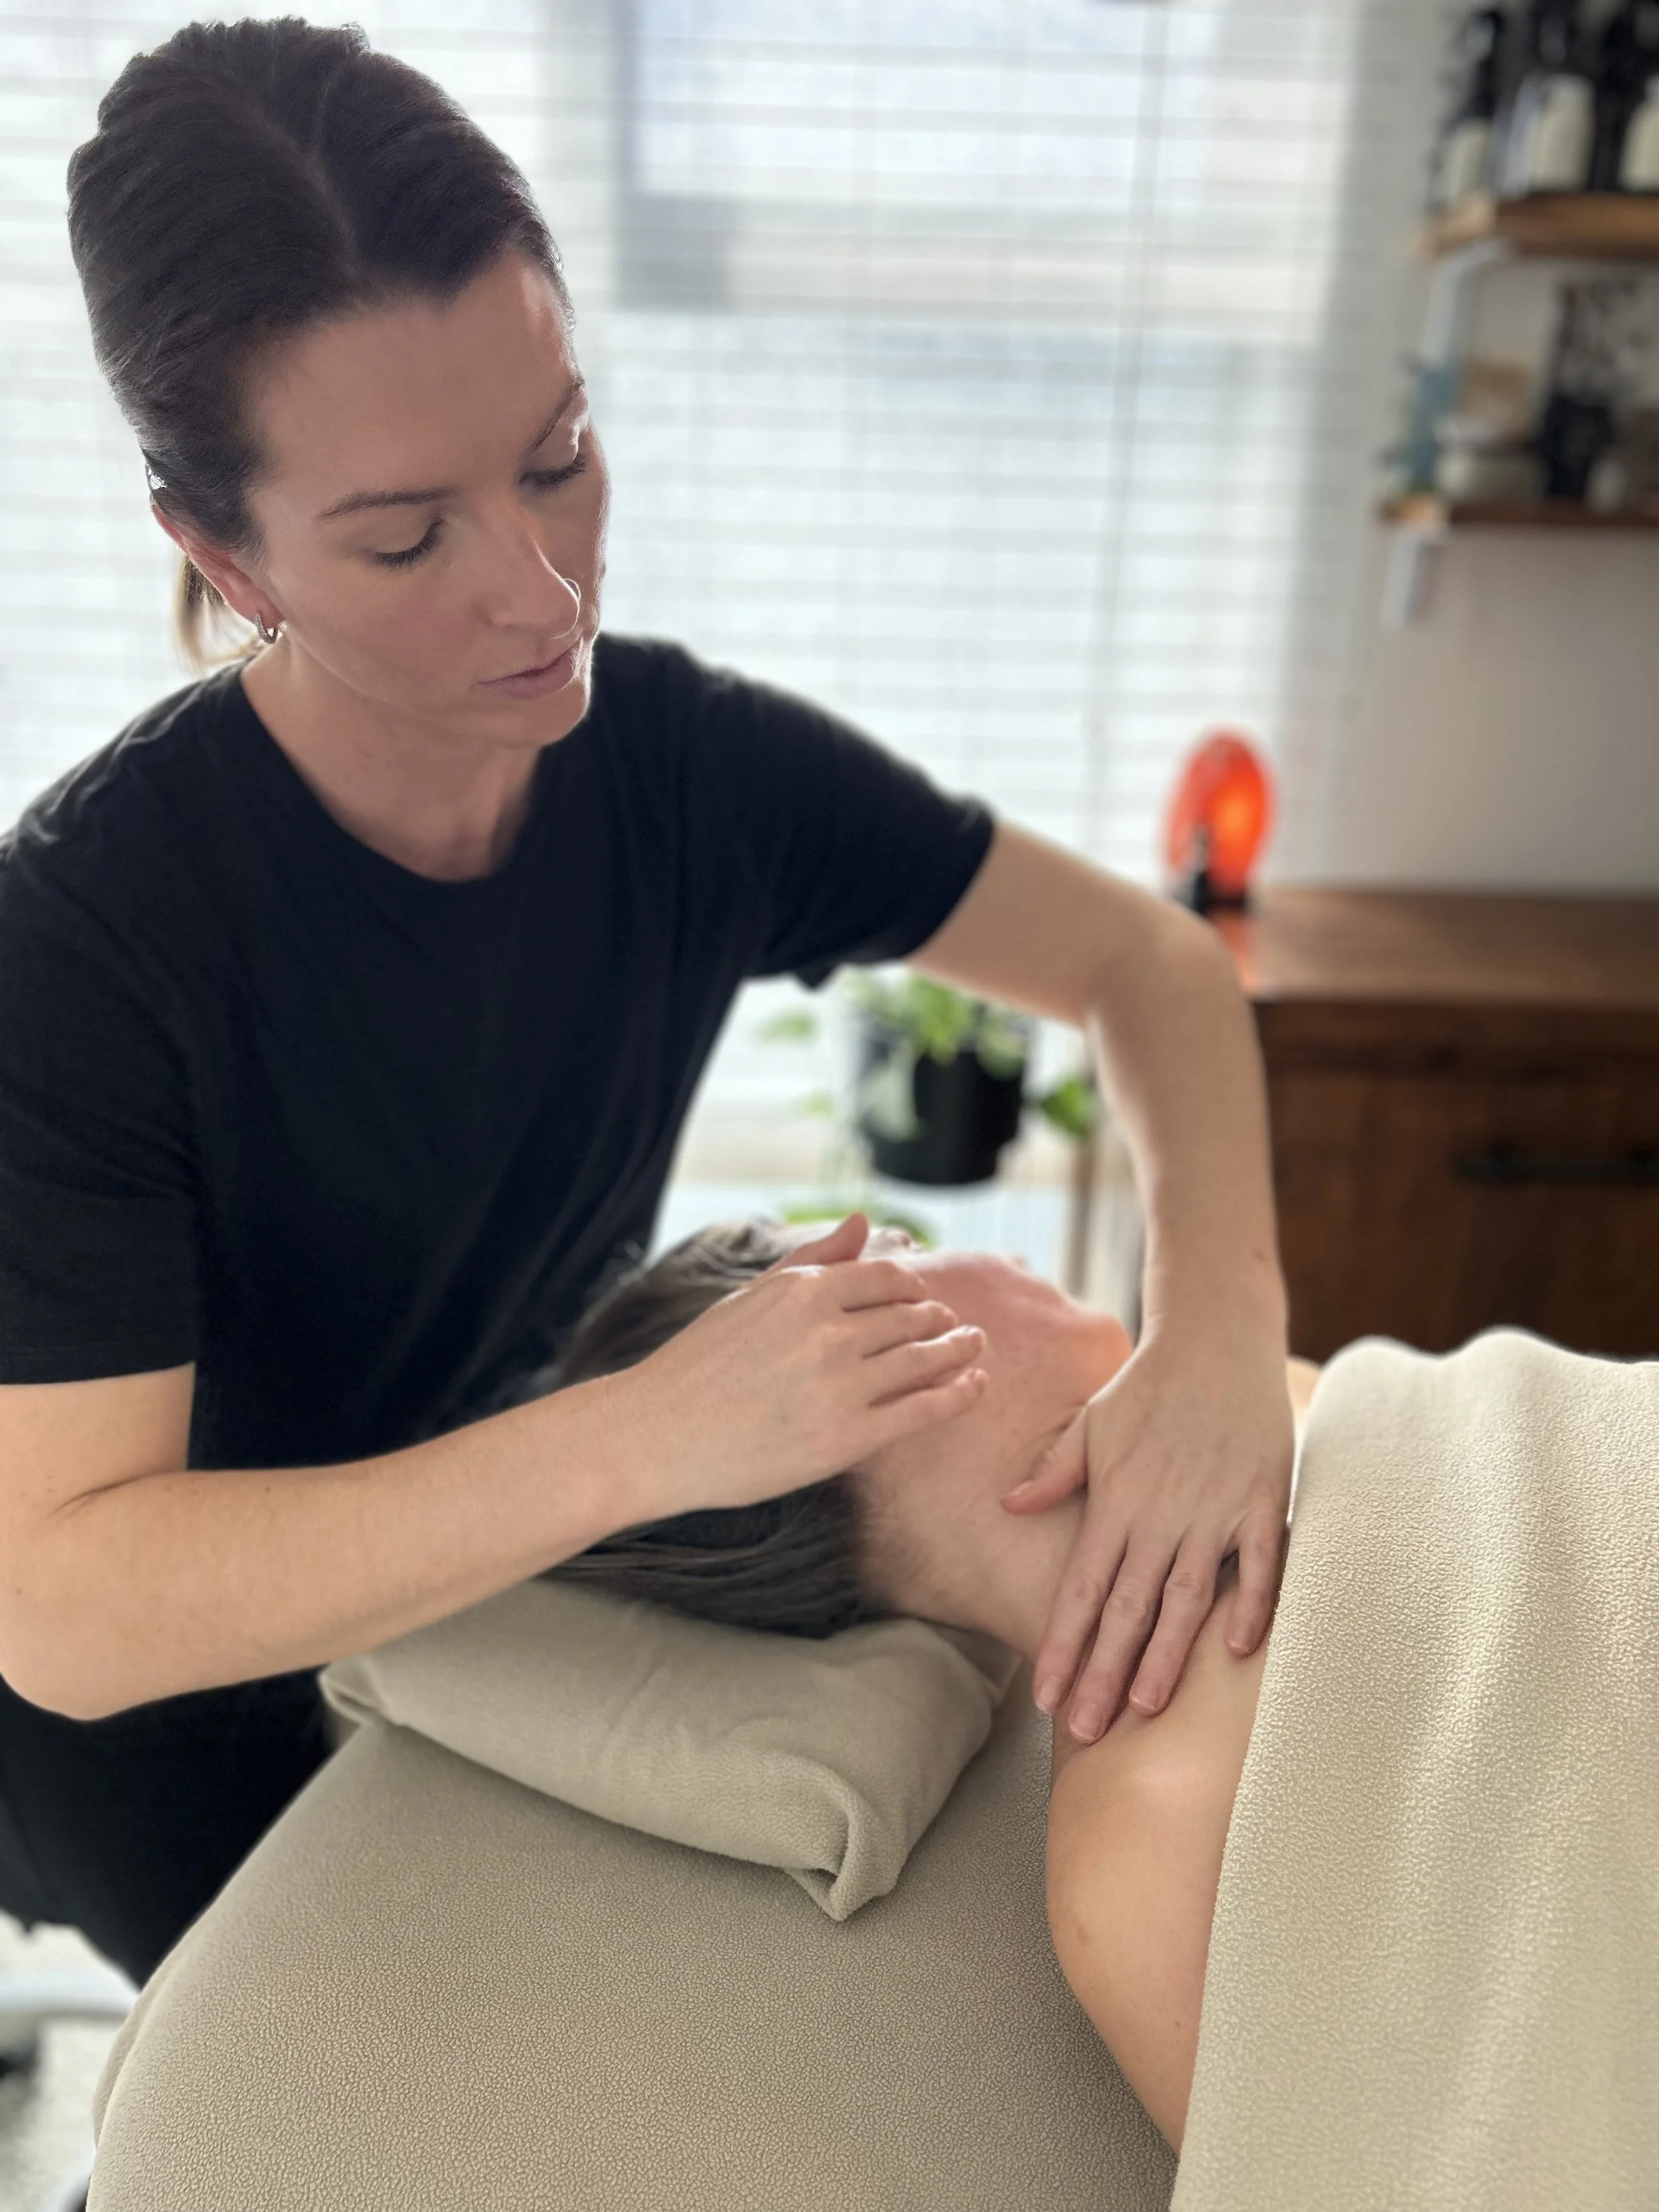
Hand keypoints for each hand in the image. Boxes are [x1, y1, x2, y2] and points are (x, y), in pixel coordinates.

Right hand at [628, 1214, 989, 1514]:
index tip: (922, 1299)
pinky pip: (922, 1410)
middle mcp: (826, 1331)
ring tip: (973, 1349)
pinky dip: (958, 1394)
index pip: (887, 1278)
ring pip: (923, 1358)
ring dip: (958, 1351)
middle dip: (938, 1320)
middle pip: (911, 1316)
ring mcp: (839, 1385)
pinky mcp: (845, 1439)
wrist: (657, 1435)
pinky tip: (975, 1386)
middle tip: (955, 1328)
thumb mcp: (750, 1298)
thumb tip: (864, 1222)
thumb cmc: (699, 1366)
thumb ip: (812, 1259)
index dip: (913, 1287)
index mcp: (802, 1291)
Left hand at [1000, 1308, 1291, 1741]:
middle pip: (1127, 1608)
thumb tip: (1010, 1504)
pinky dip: (1249, 1606)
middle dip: (1104, 1673)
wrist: (1216, 1337)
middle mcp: (1160, 1512)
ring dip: (1165, 1655)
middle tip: (1087, 1729)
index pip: (1081, 1587)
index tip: (1047, 1694)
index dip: (1064, 1645)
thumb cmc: (1149, 1384)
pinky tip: (1234, 1650)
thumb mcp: (1091, 1422)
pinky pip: (1259, 1565)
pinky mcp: (1262, 1500)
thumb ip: (1055, 1470)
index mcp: (1114, 1499)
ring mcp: (1215, 1509)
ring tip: (1145, 1709)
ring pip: (1186, 1597)